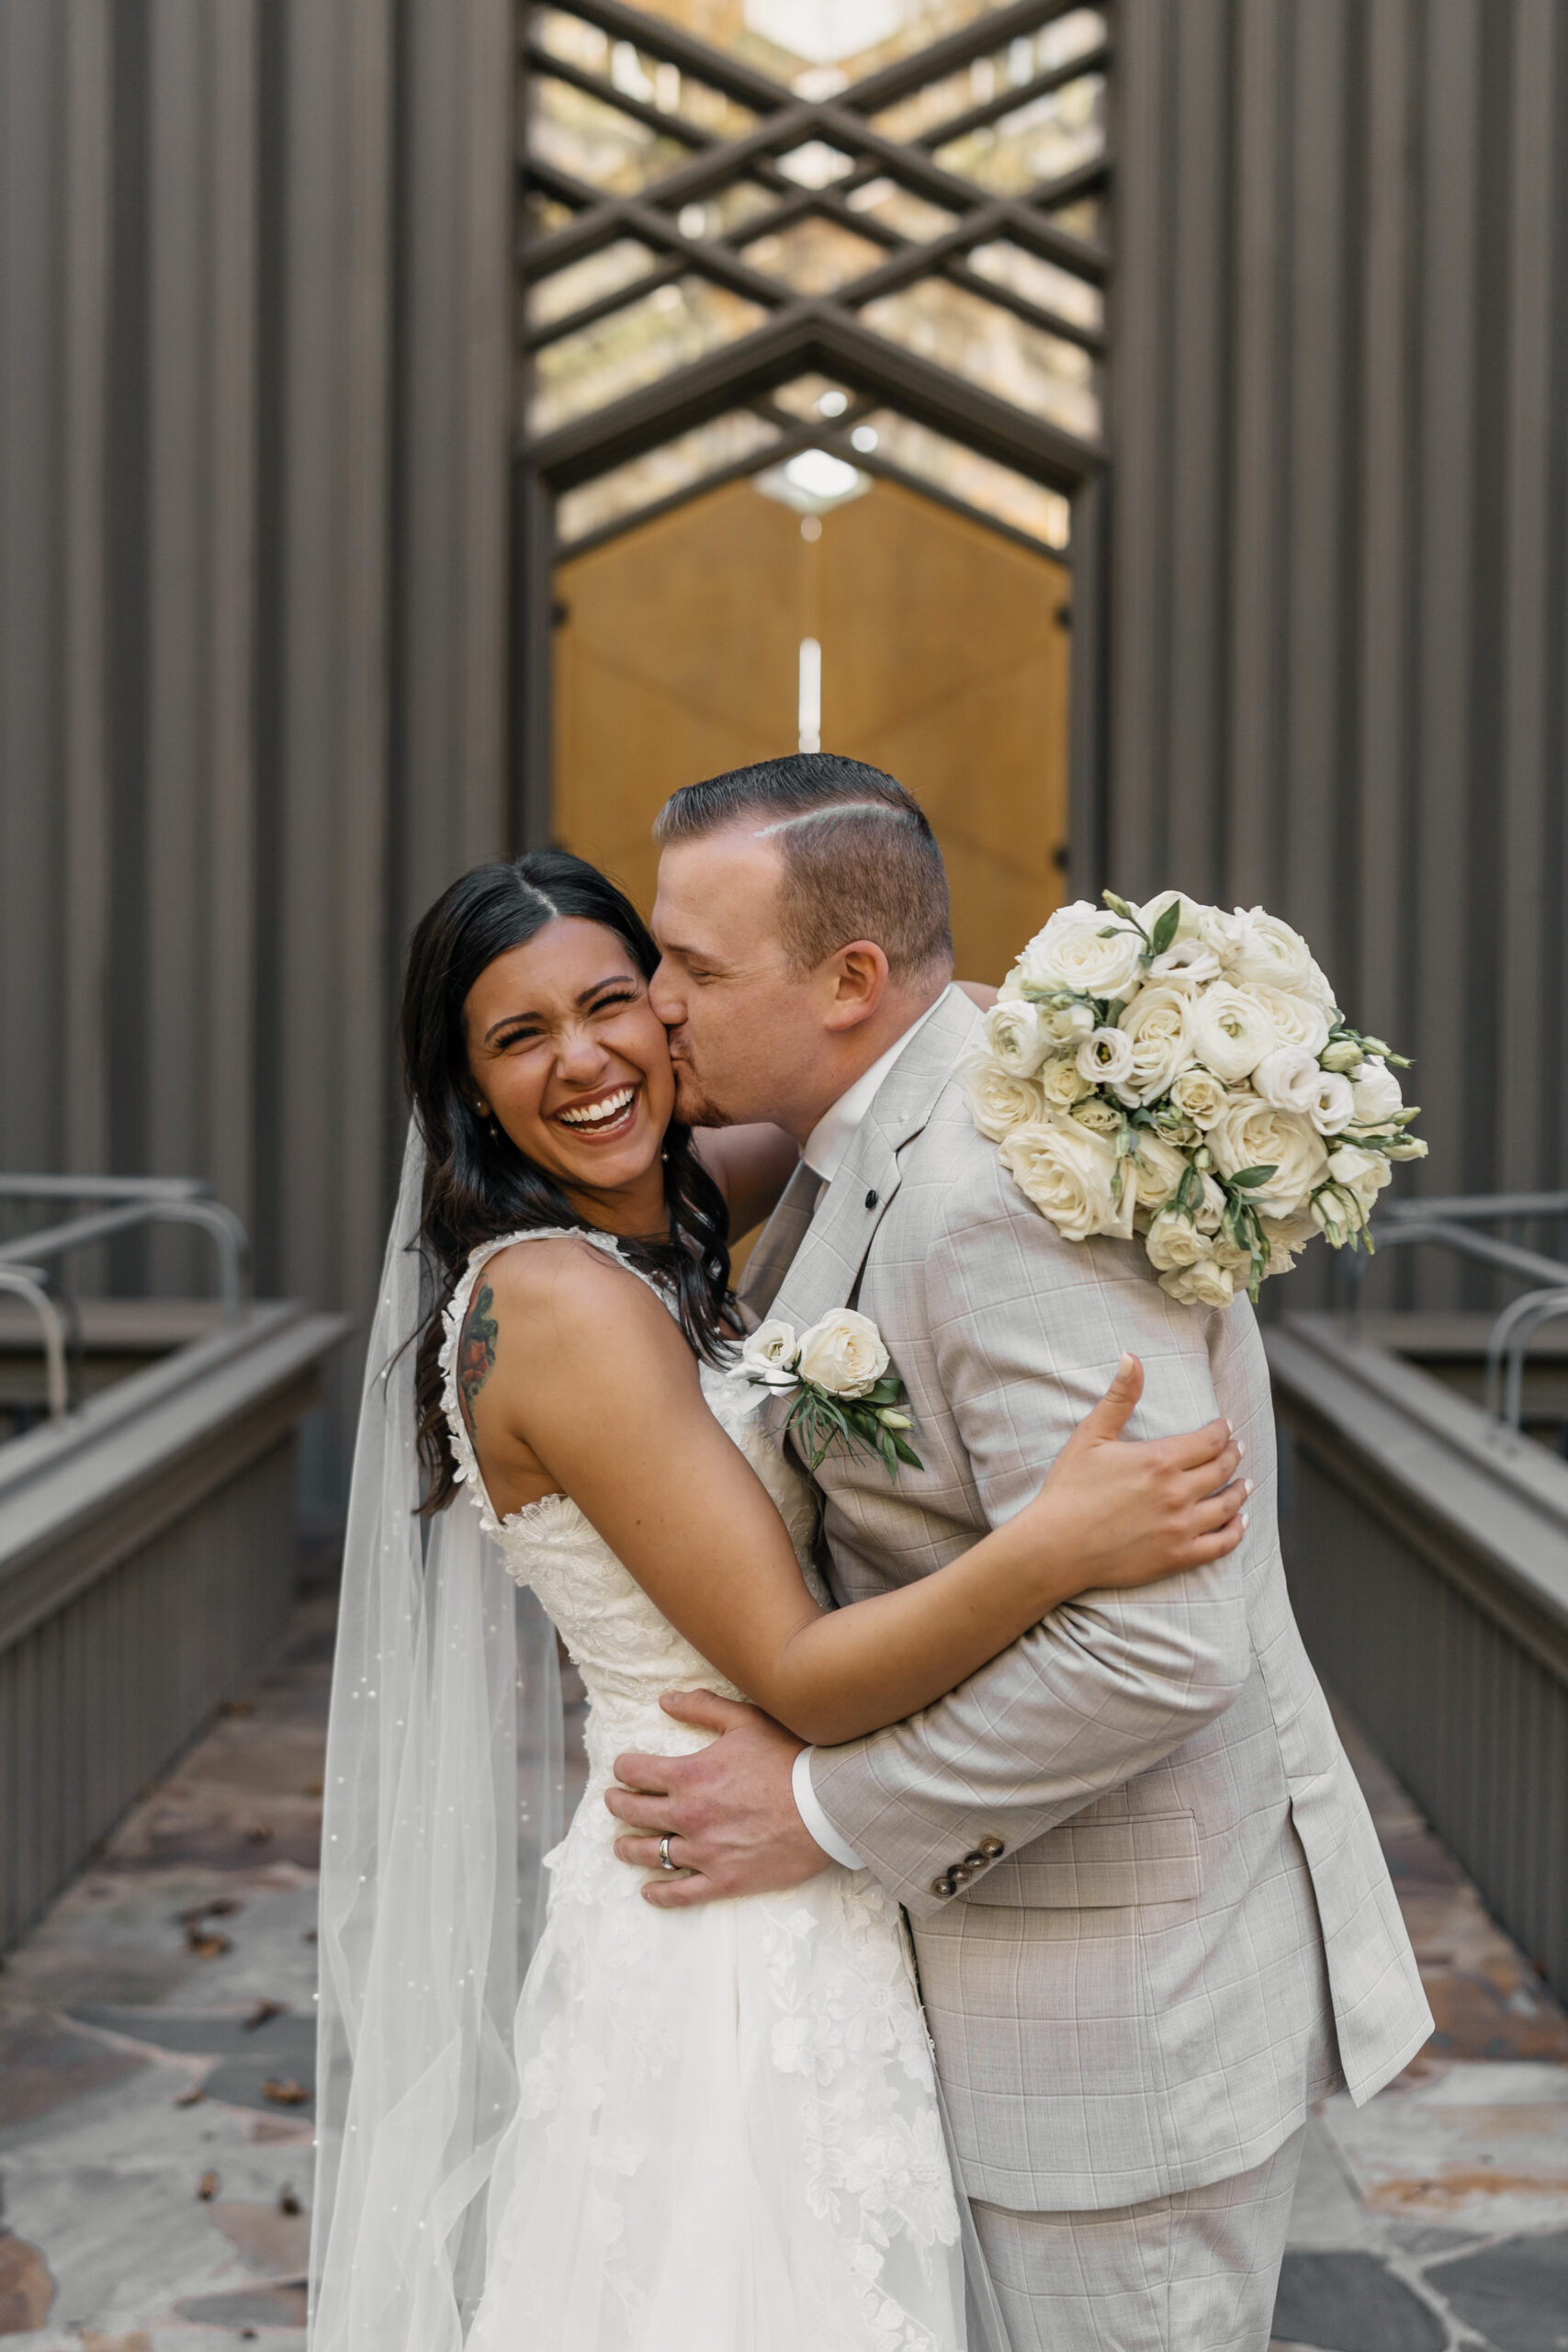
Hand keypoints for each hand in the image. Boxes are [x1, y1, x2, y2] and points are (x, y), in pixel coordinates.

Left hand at [606, 1689, 831, 1908]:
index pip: (635, 1771)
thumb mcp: (746, 1721)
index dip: (623, 1767)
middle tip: (614, 1800)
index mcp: (689, 1774)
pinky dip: (659, 1893)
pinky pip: (680, 1893)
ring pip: (649, 1854)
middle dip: (617, 1803)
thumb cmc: (790, 1758)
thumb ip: (702, 1708)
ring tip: (621, 1845)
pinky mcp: (724, 1880)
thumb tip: (665, 1700)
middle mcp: (688, 1814)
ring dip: (628, 1847)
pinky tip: (648, 1890)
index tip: (623, 1768)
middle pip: (634, 1812)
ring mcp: (704, 1851)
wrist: (828, 1805)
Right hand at [1028, 1353, 1248, 1591]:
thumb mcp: (1091, 1436)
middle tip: (1239, 1448)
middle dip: (1234, 1455)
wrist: (1055, 1546)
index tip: (1226, 1426)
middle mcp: (1177, 1492)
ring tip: (1246, 1483)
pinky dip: (1236, 1532)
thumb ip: (1119, 1397)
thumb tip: (1132, 1357)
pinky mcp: (1178, 1556)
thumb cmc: (1069, 1489)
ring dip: (1240, 1491)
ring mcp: (1181, 1527)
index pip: (1209, 1440)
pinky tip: (1240, 1522)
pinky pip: (1221, 1544)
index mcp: (1160, 1460)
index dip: (1221, 1430)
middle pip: (1222, 1469)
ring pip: (1227, 1505)